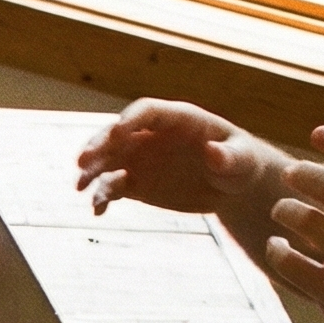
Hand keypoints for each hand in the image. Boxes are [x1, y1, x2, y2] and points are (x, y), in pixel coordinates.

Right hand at [76, 98, 277, 215]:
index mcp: (178, 119)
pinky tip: (98, 211)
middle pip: (117, 134)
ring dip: (92, 171)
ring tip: (81, 186)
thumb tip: (212, 153)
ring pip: (108, 160)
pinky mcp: (136, 182)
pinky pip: (113, 187)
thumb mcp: (242, 159)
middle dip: (99, 145)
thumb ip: (228, 156)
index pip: (147, 112)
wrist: (232, 186)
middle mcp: (152, 136)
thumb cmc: (241, 162)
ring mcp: (141, 159)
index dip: (130, 120)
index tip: (116, 133)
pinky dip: (103, 197)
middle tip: (83, 161)